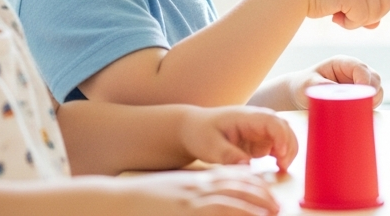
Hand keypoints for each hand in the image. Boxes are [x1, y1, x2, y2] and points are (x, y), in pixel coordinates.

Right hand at [110, 169, 280, 215]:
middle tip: (276, 206)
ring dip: (253, 207)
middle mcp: (195, 188)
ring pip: (230, 201)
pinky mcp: (183, 212)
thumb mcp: (173, 192)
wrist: (113, 201)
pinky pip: (215, 212)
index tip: (267, 191)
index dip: (253, 184)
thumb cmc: (143, 201)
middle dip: (260, 195)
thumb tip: (208, 204)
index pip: (231, 176)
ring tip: (270, 213)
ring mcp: (189, 202)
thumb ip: (193, 193)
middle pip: (236, 187)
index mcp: (194, 181)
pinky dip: (234, 213)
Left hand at [178, 106, 297, 171]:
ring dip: (288, 151)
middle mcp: (258, 120)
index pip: (272, 122)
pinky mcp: (260, 140)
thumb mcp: (209, 146)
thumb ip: (228, 155)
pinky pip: (278, 146)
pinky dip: (282, 155)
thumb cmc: (200, 133)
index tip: (281, 154)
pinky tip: (278, 166)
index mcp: (247, 117)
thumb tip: (246, 166)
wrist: (193, 128)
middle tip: (284, 166)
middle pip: (284, 128)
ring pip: (285, 137)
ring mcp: (261, 129)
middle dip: (289, 146)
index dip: (281, 136)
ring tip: (282, 168)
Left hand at [286, 57, 383, 109]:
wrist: (298, 97)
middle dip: (373, 92)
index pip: (361, 68)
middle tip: (364, 106)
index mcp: (343, 64)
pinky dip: (370, 109)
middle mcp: (354, 73)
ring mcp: (358, 86)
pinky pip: (372, 103)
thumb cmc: (302, 86)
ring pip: (376, 92)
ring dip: (373, 102)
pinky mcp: (359, 99)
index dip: (364, 80)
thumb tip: (339, 93)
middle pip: (374, 79)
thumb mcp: (308, 85)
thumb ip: (321, 86)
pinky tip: (361, 116)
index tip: (361, 94)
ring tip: (360, 112)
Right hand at [299, 0, 389, 29]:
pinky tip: (333, 12)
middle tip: (342, 10)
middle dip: (366, 16)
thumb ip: (363, 9)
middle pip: (386, 5)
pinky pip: (364, 19)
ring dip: (357, 20)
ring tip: (337, 9)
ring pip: (377, 14)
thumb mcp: (345, 2)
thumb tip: (375, 23)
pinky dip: (350, 23)